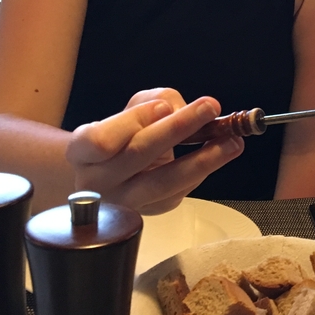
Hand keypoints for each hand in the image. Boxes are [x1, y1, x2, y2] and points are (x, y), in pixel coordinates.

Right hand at [65, 89, 243, 213]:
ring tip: (232, 141)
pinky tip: (219, 154)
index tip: (164, 106)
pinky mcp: (152, 212)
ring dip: (203, 159)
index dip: (134, 122)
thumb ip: (152, 102)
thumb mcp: (129, 110)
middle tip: (209, 107)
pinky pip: (179, 191)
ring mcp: (124, 203)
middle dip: (178, 128)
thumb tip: (180, 110)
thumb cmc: (122, 135)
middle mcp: (97, 182)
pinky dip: (201, 170)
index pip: (101, 140)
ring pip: (164, 182)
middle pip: (138, 155)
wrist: (112, 175)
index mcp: (82, 152)